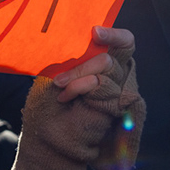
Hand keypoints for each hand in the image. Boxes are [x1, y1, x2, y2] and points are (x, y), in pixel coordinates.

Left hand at [4, 26, 144, 169]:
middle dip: (97, 47)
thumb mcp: (58, 72)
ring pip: (108, 64)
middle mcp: (115, 76)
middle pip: (123, 48)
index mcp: (103, 65)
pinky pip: (102, 84)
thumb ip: (76, 55)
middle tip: (81, 51)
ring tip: (60, 86)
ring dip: (78, 73)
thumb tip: (87, 35)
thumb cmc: (48, 106)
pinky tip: (66, 95)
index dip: (115, 33)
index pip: (124, 43)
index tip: (94, 30)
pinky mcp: (116, 107)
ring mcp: (117, 92)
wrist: (45, 139)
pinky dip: (81, 85)